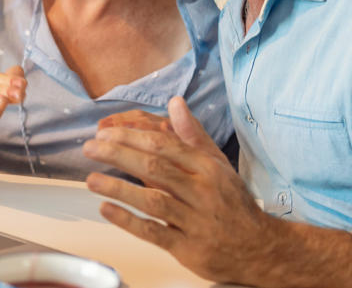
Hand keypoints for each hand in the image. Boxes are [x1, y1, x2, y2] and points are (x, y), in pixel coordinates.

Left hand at [83, 97, 351, 286]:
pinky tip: (107, 209)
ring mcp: (195, 221)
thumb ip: (193, 134)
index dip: (130, 136)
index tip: (104, 132)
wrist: (261, 249)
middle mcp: (202, 192)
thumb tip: (175, 102)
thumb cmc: (232, 203)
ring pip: (153, 201)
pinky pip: (154, 232)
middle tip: (90, 148)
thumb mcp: (218, 164)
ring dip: (119, 189)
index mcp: (207, 168)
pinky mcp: (188, 248)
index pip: (164, 144)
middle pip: (155, 168)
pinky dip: (128, 221)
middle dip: (118, 155)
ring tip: (91, 180)